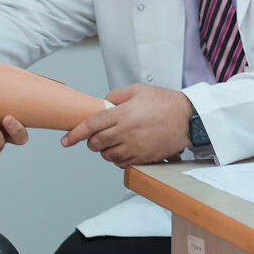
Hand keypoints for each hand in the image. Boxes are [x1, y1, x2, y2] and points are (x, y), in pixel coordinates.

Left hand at [61, 84, 190, 166]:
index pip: (91, 126)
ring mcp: (135, 147)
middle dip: (91, 142)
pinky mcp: (144, 158)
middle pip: (96, 143)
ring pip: (108, 156)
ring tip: (113, 142)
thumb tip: (101, 105)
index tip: (65, 140)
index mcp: (123, 114)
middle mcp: (127, 132)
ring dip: (105, 151)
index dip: (75, 134)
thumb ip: (116, 96)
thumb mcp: (138, 90)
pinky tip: (125, 149)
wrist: (188, 118)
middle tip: (96, 137)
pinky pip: (122, 164)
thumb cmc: (165, 102)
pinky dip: (118, 159)